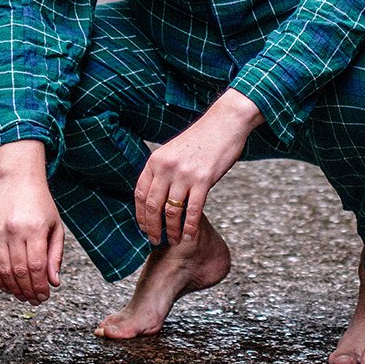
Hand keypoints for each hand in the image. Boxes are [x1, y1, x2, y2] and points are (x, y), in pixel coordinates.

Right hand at [0, 141, 63, 304]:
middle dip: (28, 291)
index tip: (44, 297)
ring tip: (23, 296)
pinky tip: (7, 287)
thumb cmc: (41, 207)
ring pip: (4, 271)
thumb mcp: (55, 227)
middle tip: (34, 301)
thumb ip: (55, 255)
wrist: (19, 181)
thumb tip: (54, 283)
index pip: (36, 266)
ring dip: (13, 289)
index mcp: (35, 228)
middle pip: (19, 271)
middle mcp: (15, 230)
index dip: (40, 286)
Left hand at [135, 89, 263, 245]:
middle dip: (152, 228)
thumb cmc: (201, 139)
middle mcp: (166, 167)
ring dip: (172, 230)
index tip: (144, 228)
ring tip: (174, 240)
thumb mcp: (173, 151)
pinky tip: (189, 235)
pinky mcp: (203, 179)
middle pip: (152, 206)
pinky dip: (189, 226)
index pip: (140, 194)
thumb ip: (163, 171)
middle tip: (155, 240)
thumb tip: (157, 199)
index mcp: (156, 160)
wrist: (224, 123)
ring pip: (171, 211)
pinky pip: (192, 210)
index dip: (141, 215)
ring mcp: (184, 174)